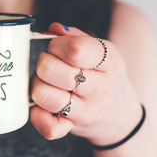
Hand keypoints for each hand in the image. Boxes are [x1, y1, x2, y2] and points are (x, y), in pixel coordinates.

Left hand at [30, 23, 140, 145]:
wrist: (119, 115)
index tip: (55, 48)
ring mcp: (85, 112)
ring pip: (42, 95)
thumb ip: (75, 36)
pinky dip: (37, 116)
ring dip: (36, 86)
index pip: (74, 50)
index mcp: (108, 62)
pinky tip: (42, 106)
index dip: (55, 45)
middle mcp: (99, 88)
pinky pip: (47, 126)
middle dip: (42, 64)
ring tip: (46, 84)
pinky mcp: (70, 128)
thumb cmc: (103, 77)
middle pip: (50, 70)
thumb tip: (53, 29)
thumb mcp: (100, 52)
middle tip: (49, 66)